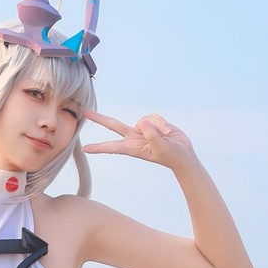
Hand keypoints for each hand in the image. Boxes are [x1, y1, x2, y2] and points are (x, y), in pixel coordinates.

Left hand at [82, 109, 197, 174]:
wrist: (182, 152)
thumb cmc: (171, 155)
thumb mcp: (162, 147)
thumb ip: (152, 135)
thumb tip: (143, 122)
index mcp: (132, 148)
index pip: (112, 147)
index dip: (99, 147)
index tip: (85, 149)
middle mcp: (133, 137)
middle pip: (113, 125)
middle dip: (99, 119)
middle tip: (85, 112)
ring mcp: (141, 129)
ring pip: (145, 119)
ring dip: (158, 125)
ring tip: (166, 135)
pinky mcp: (150, 122)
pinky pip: (153, 116)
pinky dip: (162, 122)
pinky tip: (167, 131)